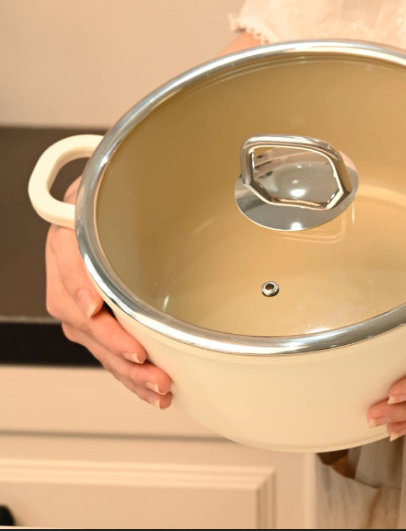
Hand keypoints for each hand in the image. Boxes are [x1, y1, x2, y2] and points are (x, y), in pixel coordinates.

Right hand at [45, 178, 172, 407]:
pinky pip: (107, 355)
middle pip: (88, 325)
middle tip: (149, 366)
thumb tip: (126, 207)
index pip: (73, 277)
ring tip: (158, 389)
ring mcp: (77, 310)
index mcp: (67, 248)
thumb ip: (103, 201)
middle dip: (120, 350)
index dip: (85, 295)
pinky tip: (148, 391)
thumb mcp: (99, 195)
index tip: (96, 310)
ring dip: (129, 373)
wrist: (92, 212)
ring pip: (99, 349)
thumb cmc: (102, 205)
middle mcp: (67, 284)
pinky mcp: (91, 327)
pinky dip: (128, 376)